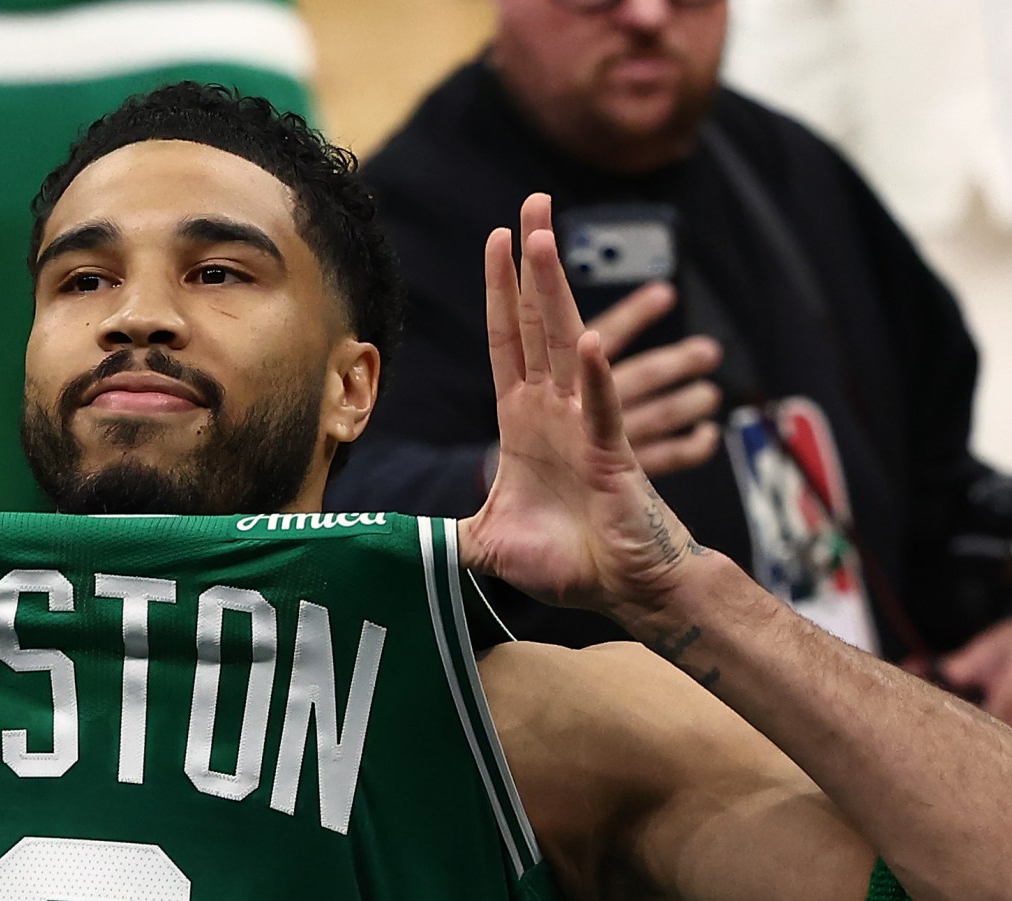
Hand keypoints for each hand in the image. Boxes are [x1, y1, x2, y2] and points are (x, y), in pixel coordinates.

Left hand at [459, 194, 710, 620]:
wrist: (623, 588)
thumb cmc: (566, 561)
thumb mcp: (484, 543)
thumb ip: (440, 535)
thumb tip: (388, 545)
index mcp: (523, 423)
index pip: (508, 341)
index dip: (500, 290)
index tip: (497, 236)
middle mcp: (554, 412)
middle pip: (539, 322)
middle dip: (532, 264)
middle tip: (534, 202)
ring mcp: (584, 427)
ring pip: (568, 346)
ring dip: (553, 293)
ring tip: (546, 238)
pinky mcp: (611, 457)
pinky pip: (601, 412)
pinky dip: (597, 382)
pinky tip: (592, 346)